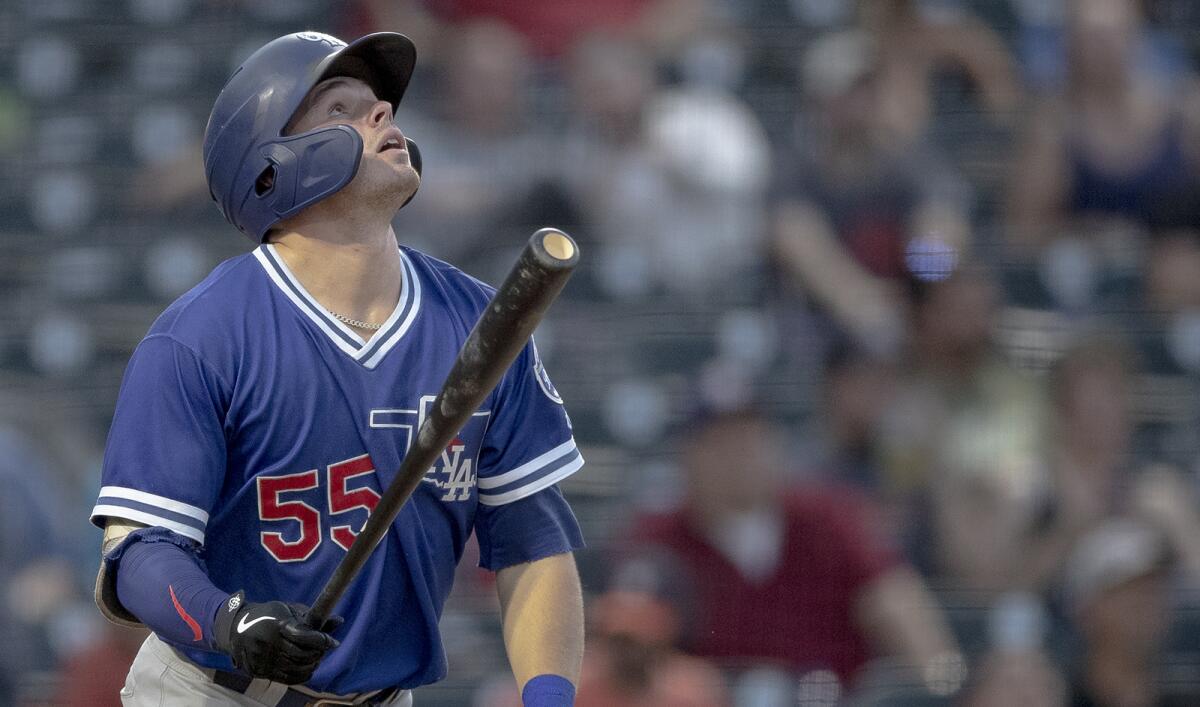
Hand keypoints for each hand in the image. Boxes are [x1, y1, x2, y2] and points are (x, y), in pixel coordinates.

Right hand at [213, 591, 340, 684]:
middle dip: (318, 653)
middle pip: (303, 655)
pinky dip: (302, 675)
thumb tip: (340, 621)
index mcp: (277, 625)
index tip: (333, 642)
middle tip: (324, 649)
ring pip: (297, 669)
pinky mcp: (259, 671)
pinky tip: (306, 668)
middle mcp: (268, 643)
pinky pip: (287, 679)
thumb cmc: (268, 616)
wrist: (236, 627)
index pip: (305, 637)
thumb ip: (313, 618)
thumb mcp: (289, 610)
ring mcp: (262, 659)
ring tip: (315, 657)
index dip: (322, 640)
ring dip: (312, 665)